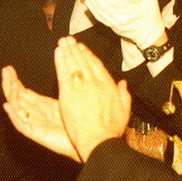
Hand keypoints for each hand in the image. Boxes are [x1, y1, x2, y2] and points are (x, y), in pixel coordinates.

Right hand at [1, 65, 80, 161]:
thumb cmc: (81, 121)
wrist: (90, 141)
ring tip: (10, 83)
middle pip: (16, 98)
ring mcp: (35, 124)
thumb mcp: (68, 98)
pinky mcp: (37, 134)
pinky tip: (9, 105)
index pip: (22, 92)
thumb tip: (60, 66)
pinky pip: (21, 125)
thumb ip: (60, 85)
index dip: (14, 81)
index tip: (9, 69)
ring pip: (16, 109)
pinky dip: (14, 115)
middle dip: (9, 84)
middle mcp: (35, 114)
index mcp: (42, 106)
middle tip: (6, 71)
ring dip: (11, 95)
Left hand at [55, 36, 130, 161]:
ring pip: (73, 64)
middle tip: (69, 40)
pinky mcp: (68, 93)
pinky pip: (64, 72)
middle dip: (76, 49)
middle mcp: (95, 83)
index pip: (97, 66)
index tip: (82, 48)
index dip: (89, 55)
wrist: (100, 141)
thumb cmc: (111, 131)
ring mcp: (81, 86)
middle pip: (84, 61)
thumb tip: (124, 84)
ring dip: (67, 52)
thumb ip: (124, 95)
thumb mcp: (124, 112)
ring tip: (62, 42)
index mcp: (108, 87)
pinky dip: (60, 61)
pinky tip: (57, 53)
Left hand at [85, 0, 164, 49]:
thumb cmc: (151, 17)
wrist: (150, 37)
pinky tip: (88, 2)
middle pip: (102, 4)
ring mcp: (114, 24)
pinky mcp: (112, 27)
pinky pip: (99, 18)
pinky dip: (92, 10)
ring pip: (99, 11)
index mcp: (129, 11)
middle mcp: (119, 19)